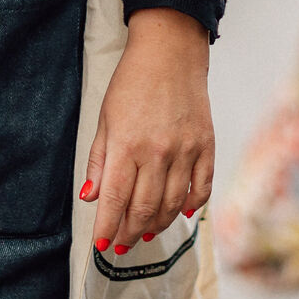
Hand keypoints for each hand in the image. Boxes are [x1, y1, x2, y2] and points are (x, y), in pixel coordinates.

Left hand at [82, 8, 214, 256]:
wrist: (170, 52)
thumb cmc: (132, 83)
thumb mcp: (105, 119)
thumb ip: (99, 160)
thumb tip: (92, 196)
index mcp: (127, 145)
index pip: (115, 200)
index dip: (108, 228)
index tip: (103, 246)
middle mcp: (158, 152)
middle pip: (144, 208)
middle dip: (130, 233)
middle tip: (123, 245)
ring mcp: (186, 150)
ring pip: (172, 203)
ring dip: (157, 224)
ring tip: (146, 232)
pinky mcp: (206, 145)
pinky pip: (202, 186)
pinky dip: (192, 205)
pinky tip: (181, 213)